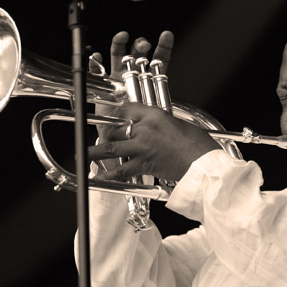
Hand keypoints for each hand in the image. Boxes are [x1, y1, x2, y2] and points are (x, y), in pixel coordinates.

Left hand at [88, 103, 220, 181]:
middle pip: (115, 127)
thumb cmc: (197, 144)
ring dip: (94, 152)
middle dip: (104, 132)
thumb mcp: (176, 124)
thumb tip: (143, 128)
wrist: (204, 164)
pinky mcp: (144, 165)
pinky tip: (99, 176)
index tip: (110, 118)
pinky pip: (121, 170)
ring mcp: (143, 147)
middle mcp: (146, 128)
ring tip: (82, 154)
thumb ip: (157, 124)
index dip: (115, 114)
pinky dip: (109, 174)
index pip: (127, 109)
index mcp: (155, 114)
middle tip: (99, 137)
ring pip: (111, 147)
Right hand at [90, 30, 174, 139]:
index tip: (167, 35)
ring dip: (120, 44)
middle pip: (138, 53)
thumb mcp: (149, 114)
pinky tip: (97, 57)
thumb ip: (156, 108)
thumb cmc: (136, 122)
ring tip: (122, 37)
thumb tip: (162, 110)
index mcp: (149, 79)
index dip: (164, 47)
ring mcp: (118, 76)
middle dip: (141, 45)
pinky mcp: (103, 82)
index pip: (159, 59)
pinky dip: (96, 62)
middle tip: (144, 45)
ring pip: (118, 54)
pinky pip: (97, 69)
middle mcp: (134, 74)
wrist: (119, 134)